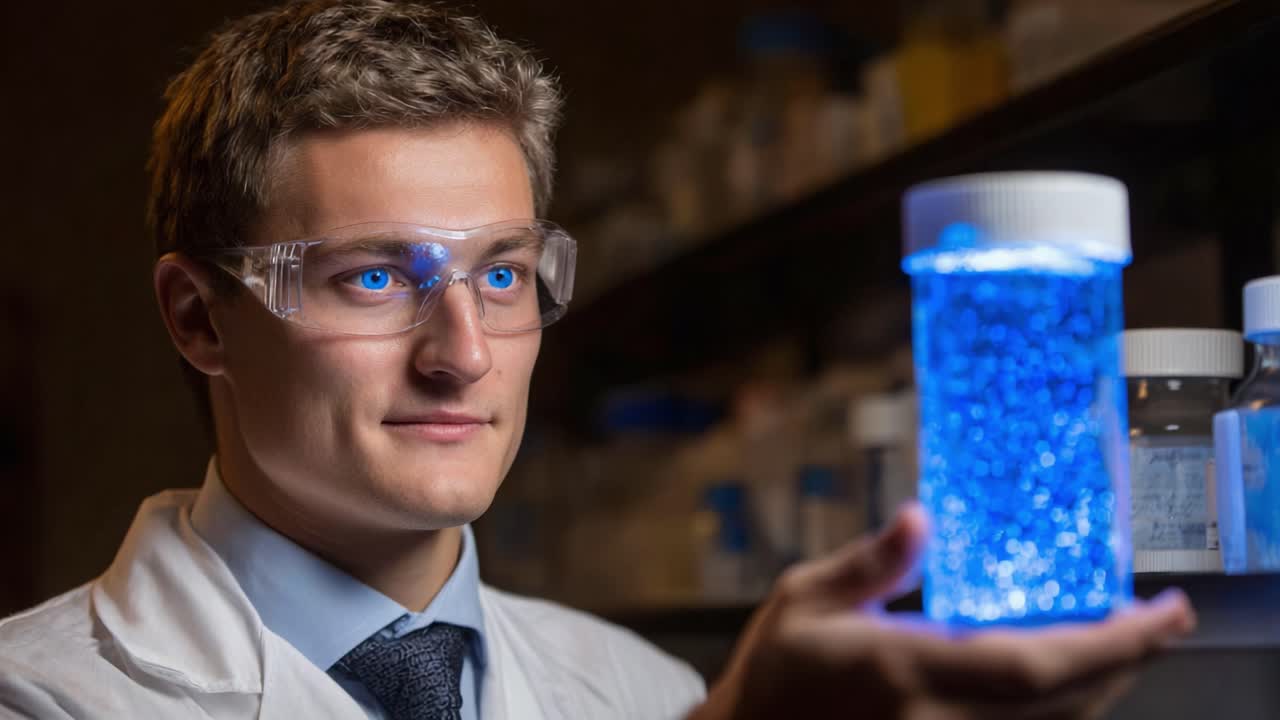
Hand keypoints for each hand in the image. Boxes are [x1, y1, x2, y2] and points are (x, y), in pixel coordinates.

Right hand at [688, 504, 1195, 719]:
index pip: (1034, 663)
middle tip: (1162, 617)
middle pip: (1066, 701)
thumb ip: (870, 564)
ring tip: (1126, 639)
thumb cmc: (775, 673)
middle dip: (1128, 659)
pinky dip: (1065, 707)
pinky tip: (1070, 674)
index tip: (1159, 610)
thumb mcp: (804, 599)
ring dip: (1104, 683)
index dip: (1112, 642)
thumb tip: (918, 518)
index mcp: (904, 670)